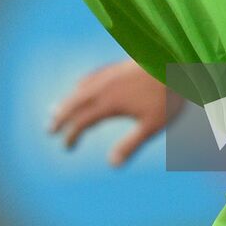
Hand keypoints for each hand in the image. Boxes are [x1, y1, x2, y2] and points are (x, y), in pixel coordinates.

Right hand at [50, 59, 180, 166]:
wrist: (176, 60)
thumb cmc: (167, 95)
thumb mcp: (152, 125)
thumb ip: (131, 144)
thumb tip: (111, 165)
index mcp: (109, 103)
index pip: (82, 121)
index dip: (71, 136)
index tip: (66, 148)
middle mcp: (104, 86)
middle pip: (75, 102)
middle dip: (60, 116)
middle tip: (49, 129)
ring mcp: (110, 74)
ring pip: (81, 88)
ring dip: (68, 100)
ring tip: (57, 109)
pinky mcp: (117, 66)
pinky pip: (91, 77)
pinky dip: (80, 86)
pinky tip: (82, 86)